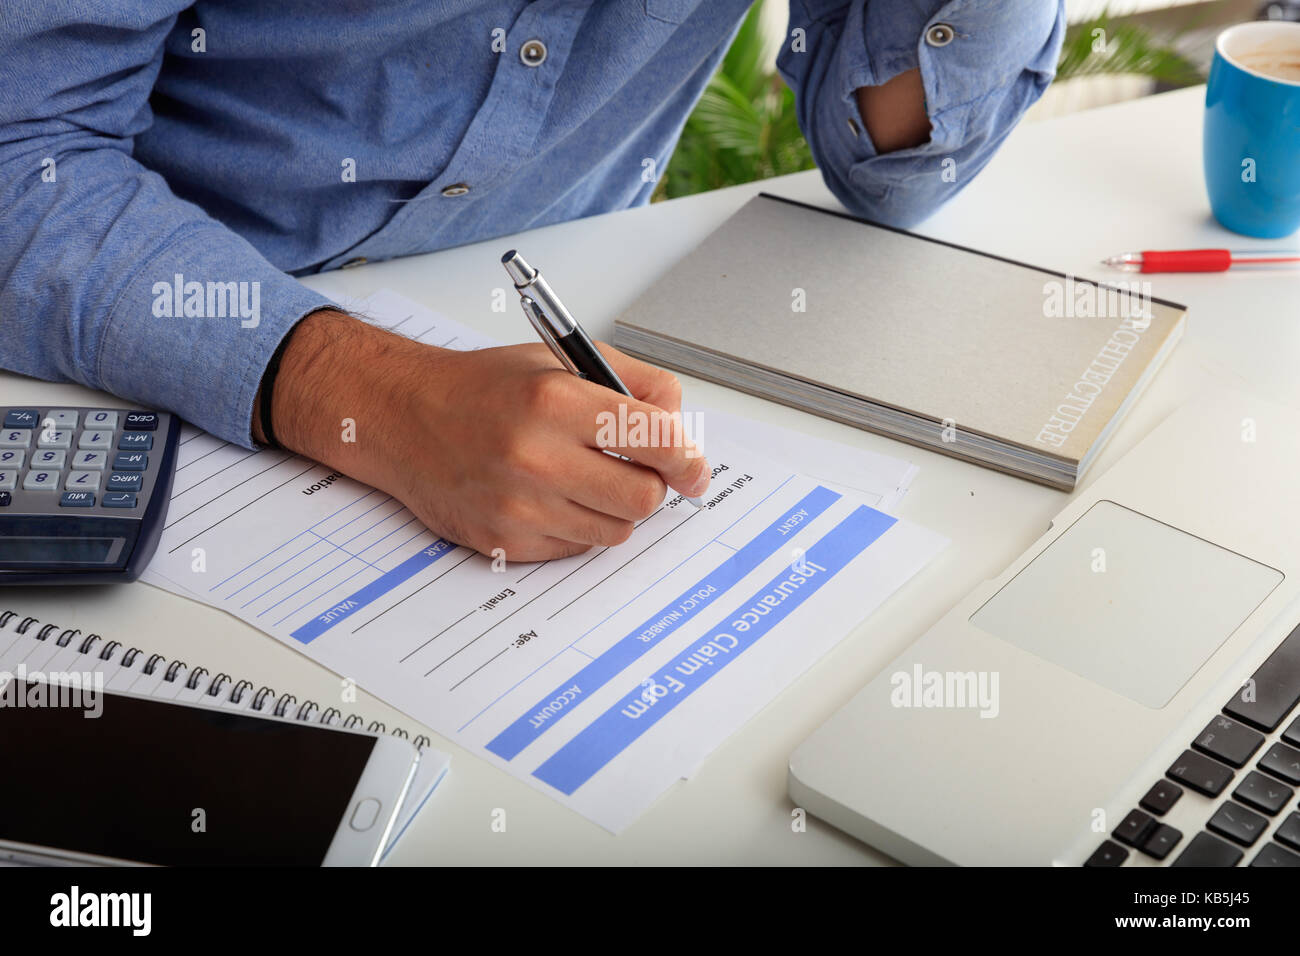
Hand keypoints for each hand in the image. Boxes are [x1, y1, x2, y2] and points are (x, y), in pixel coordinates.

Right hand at [258, 309, 710, 560]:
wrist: (402, 417)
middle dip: (654, 485)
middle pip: (643, 497)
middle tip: (642, 471)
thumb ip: (630, 380)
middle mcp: (536, 456)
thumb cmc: (481, 386)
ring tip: (591, 479)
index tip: (693, 466)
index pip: (656, 440)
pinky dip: (579, 527)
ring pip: (616, 531)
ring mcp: (518, 506)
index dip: (687, 457)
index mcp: (556, 400)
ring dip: (617, 509)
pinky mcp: (504, 541)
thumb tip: (679, 418)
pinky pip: (575, 548)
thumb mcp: (559, 359)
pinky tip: (555, 496)